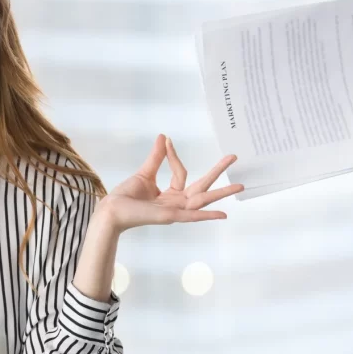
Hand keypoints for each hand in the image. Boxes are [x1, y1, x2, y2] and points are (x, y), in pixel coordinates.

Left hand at [96, 135, 243, 231]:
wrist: (112, 210)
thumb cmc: (126, 196)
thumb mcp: (145, 173)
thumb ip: (157, 157)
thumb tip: (164, 136)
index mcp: (171, 194)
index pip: (181, 172)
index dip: (174, 156)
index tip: (167, 142)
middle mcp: (177, 202)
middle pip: (203, 185)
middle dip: (218, 171)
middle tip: (234, 157)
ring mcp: (176, 210)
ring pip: (203, 199)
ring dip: (222, 193)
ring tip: (241, 185)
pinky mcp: (171, 217)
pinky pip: (192, 216)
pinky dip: (207, 216)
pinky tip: (223, 214)